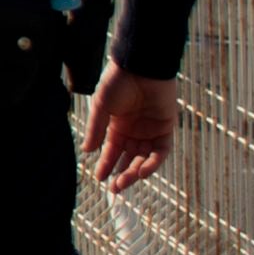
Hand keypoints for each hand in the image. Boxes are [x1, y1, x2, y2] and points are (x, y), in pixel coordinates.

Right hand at [84, 66, 177, 194]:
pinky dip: (153, 163)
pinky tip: (142, 171)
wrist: (141, 65)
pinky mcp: (166, 127)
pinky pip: (161, 151)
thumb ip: (96, 129)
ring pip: (144, 158)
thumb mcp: (101, 106)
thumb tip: (87, 151)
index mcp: (117, 125)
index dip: (105, 164)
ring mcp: (150, 130)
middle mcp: (134, 130)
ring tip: (125, 182)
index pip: (112, 150)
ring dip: (135, 172)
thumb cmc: (118, 81)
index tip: (99, 178)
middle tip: (115, 188)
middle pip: (128, 158)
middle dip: (122, 174)